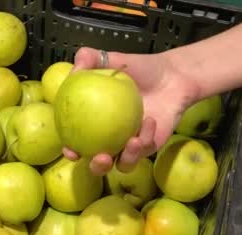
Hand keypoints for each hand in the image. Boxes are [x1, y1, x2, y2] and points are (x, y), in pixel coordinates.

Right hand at [62, 47, 199, 175]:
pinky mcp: (149, 147)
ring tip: (133, 142)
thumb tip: (74, 70)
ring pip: (124, 164)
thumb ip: (90, 59)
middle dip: (97, 167)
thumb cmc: (139, 69)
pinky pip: (145, 149)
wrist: (171, 76)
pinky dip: (146, 137)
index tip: (71, 151)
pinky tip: (149, 121)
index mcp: (94, 124)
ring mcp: (129, 146)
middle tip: (102, 158)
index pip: (77, 143)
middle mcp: (109, 140)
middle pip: (98, 164)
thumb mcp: (113, 59)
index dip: (71, 151)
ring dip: (127, 158)